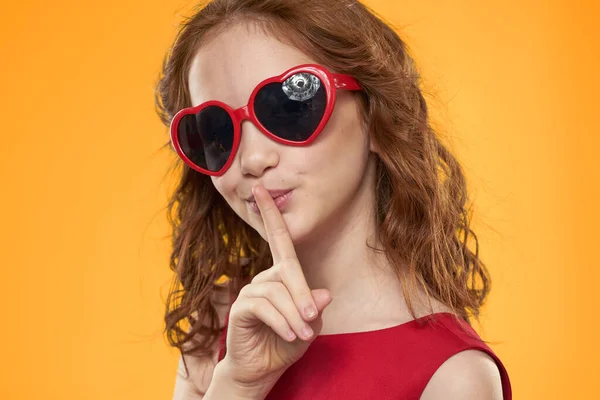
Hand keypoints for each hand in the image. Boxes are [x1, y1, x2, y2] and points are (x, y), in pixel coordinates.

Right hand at [220, 184, 332, 393]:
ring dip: (294, 317)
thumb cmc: (286, 344)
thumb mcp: (310, 326)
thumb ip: (315, 309)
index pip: (278, 240)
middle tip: (312, 323)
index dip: (270, 214)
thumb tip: (323, 293)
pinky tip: (289, 336)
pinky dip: (281, 321)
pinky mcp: (241, 307)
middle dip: (302, 297)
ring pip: (278, 292)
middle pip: (288, 272)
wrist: (262, 370)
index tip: (260, 188)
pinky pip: (264, 306)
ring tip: (302, 336)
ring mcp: (250, 291)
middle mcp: (264, 278)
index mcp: (281, 276)